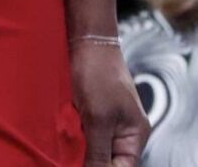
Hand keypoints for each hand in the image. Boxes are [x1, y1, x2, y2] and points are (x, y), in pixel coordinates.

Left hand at [71, 42, 148, 165]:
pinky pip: (83, 134)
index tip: (80, 165)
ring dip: (78, 148)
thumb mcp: (99, 118)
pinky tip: (63, 131)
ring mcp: (107, 122)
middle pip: (106, 160)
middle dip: (88, 159)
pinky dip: (73, 135)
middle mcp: (123, 132)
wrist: (88, 42)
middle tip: (68, 156)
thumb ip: (99, 151)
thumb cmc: (99, 74)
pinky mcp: (91, 113)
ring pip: (92, 148)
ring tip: (67, 140)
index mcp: (134, 136)